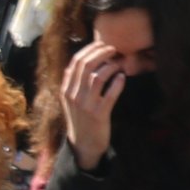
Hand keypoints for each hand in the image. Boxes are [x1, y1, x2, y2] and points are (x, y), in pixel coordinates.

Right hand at [57, 39, 126, 163]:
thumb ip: (75, 82)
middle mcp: (73, 95)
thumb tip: (85, 60)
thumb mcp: (71, 100)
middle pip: (86, 65)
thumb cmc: (81, 119)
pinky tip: (122, 77)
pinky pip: (110, 94)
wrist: (83, 144)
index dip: (90, 49)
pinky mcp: (99, 114)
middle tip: (113, 49)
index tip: (101, 44)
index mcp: (66, 89)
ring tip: (119, 63)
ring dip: (111, 66)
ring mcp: (86, 105)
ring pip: (98, 76)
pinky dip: (118, 83)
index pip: (76, 62)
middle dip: (101, 53)